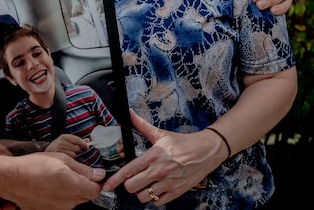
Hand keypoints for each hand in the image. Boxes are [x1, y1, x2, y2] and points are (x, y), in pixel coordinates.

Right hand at [0, 151, 104, 209]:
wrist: (12, 178)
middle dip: (83, 185)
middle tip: (71, 173)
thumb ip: (83, 169)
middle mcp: (68, 202)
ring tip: (56, 179)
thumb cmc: (34, 166)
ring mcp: (58, 209)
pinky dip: (58, 197)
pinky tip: (48, 187)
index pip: (96, 190)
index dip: (96, 181)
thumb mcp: (62, 160)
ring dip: (70, 191)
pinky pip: (60, 205)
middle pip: (85, 196)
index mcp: (74, 187)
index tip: (92, 174)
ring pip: (73, 201)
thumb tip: (99, 175)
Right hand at [46, 134, 88, 158]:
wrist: (45, 154)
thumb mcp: (67, 142)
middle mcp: (60, 142)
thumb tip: (88, 140)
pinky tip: (66, 158)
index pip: (77, 139)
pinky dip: (70, 159)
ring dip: (73, 155)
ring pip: (74, 154)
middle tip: (74, 151)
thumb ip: (78, 141)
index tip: (87, 147)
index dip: (83, 143)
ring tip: (68, 155)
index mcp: (64, 137)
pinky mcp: (58, 156)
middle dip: (77, 150)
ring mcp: (58, 149)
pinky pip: (69, 158)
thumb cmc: (58, 148)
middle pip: (76, 147)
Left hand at [101, 111, 223, 204]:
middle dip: (129, 185)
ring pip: (143, 197)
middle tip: (134, 180)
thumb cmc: (183, 143)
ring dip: (142, 193)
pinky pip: (158, 202)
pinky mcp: (177, 191)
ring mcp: (168, 182)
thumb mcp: (160, 134)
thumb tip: (129, 113)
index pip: (128, 170)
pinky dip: (155, 198)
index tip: (107, 186)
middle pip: (132, 187)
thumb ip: (142, 125)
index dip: (115, 180)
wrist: (206, 150)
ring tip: (146, 185)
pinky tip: (157, 189)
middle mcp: (159, 170)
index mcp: (153, 156)